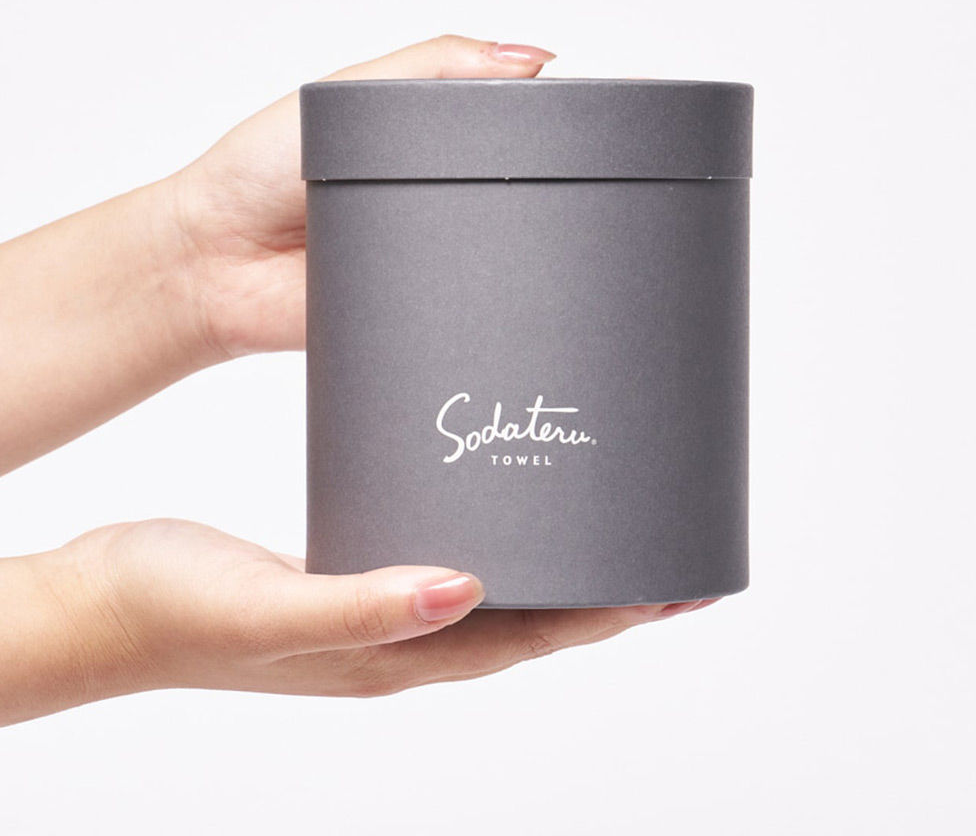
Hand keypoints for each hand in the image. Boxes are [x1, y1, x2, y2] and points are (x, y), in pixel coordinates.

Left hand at [0, 34, 556, 470]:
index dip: (545, 124)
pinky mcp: (424, 310)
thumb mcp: (349, 91)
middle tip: (552, 178)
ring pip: (502, 252)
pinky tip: (487, 281)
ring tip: (507, 227)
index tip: (582, 117)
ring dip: (511, 244)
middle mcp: (432, 198)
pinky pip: (472, 308)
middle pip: (513, 192)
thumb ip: (433, 66)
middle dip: (536, 188)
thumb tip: (528, 56)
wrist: (216, 266)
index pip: (506, 128)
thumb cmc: (260, 171)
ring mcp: (431, 256)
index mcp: (424, 142)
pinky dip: (486, 299)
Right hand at [0, 519, 717, 724]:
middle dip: (606, 599)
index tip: (672, 587)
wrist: (99, 603)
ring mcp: (377, 613)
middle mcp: (399, 642)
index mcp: (393, 657)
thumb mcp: (265, 608)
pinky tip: (508, 523)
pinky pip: (451, 567)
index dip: (606, 616)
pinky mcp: (352, 577)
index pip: (530, 640)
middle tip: (669, 558)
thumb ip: (361, 607)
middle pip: (532, 626)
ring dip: (561, 576)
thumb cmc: (169, 608)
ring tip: (611, 537)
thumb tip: (463, 594)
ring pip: (500, 600)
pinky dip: (500, 551)